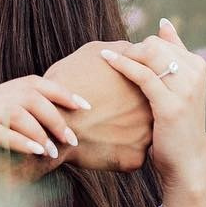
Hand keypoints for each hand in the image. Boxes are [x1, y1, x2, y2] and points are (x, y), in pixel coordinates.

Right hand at [0, 75, 85, 160]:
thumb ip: (11, 123)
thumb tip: (46, 134)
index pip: (34, 83)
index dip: (61, 92)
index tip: (85, 106)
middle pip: (29, 95)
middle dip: (56, 117)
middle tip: (72, 138)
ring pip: (16, 112)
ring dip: (40, 132)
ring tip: (53, 152)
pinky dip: (19, 140)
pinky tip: (34, 152)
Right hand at [44, 40, 152, 170]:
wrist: (51, 121)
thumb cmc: (67, 82)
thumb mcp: (93, 52)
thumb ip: (121, 49)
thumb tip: (135, 48)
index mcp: (144, 80)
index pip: (153, 80)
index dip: (135, 84)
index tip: (119, 88)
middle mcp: (152, 107)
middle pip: (154, 107)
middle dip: (138, 108)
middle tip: (114, 107)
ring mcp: (147, 135)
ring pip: (145, 132)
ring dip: (131, 129)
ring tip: (107, 125)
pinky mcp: (136, 158)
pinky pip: (133, 153)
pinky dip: (120, 149)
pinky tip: (104, 142)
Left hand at [99, 19, 205, 206]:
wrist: (186, 162)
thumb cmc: (175, 126)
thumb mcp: (178, 88)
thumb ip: (172, 57)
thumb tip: (164, 24)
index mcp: (196, 66)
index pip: (162, 41)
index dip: (139, 47)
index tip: (123, 56)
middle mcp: (194, 74)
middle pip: (154, 45)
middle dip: (131, 50)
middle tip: (112, 61)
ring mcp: (185, 89)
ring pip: (150, 54)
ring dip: (125, 55)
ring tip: (104, 58)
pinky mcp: (171, 106)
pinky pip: (143, 76)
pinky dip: (122, 64)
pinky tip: (106, 60)